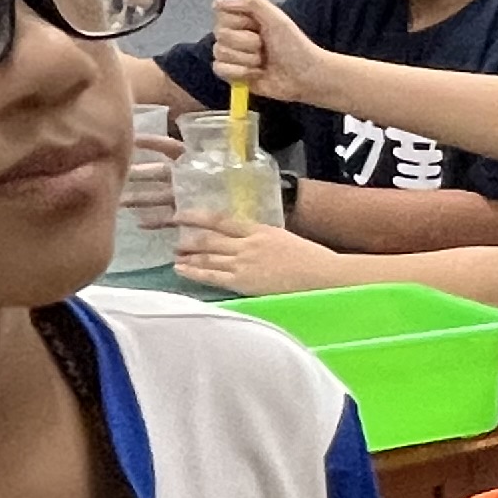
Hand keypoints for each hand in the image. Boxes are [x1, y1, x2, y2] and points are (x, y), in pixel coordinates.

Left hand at [177, 217, 336, 295]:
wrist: (322, 275)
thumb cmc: (311, 259)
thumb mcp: (285, 239)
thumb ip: (264, 239)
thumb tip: (250, 241)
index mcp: (259, 229)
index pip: (221, 220)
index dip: (197, 217)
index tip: (181, 216)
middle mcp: (246, 244)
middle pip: (208, 239)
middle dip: (188, 238)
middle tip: (175, 239)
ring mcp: (242, 263)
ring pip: (207, 256)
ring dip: (188, 255)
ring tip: (176, 255)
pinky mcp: (242, 282)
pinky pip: (211, 276)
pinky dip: (193, 272)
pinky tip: (181, 270)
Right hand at [209, 0, 337, 107]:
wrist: (304, 77)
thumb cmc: (294, 46)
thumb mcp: (277, 19)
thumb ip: (251, 3)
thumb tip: (219, 0)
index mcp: (244, 17)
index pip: (221, 11)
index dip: (237, 20)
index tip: (256, 24)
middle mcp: (235, 33)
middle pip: (220, 33)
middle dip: (246, 42)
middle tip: (264, 46)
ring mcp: (233, 54)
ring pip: (220, 51)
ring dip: (246, 58)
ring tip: (263, 61)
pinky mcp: (232, 73)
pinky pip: (219, 68)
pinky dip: (240, 72)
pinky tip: (256, 73)